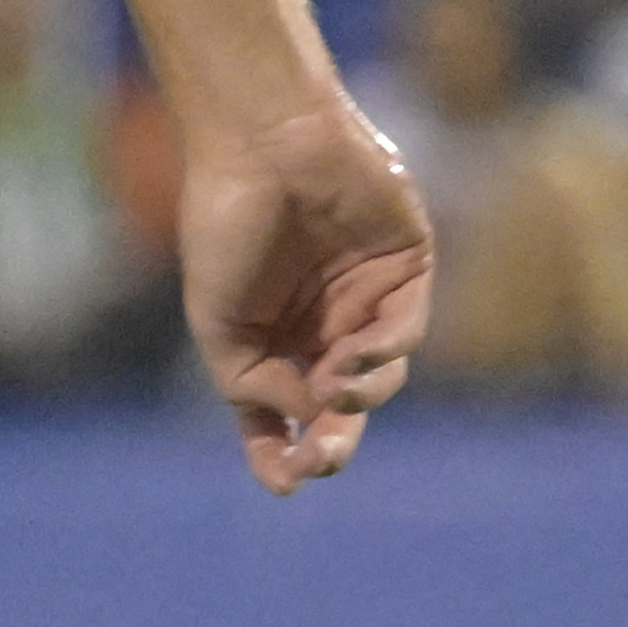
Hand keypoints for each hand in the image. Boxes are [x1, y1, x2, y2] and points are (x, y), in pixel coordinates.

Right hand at [176, 88, 434, 492]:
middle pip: (338, 405)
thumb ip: (254, 382)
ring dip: (357, 395)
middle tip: (321, 461)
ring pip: (378, 377)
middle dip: (332, 440)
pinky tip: (353, 355)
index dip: (281, 452)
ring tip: (332, 386)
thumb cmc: (227, 224)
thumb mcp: (219, 323)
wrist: (264, 142)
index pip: (282, 412)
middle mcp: (322, 323)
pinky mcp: (408, 267)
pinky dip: (383, 354)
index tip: (285, 484)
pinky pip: (406, 331)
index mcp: (273, 337)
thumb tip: (307, 418)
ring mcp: (366, 296)